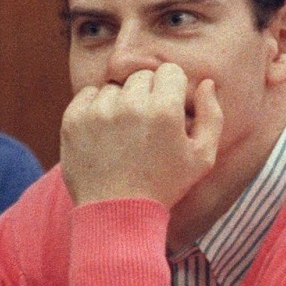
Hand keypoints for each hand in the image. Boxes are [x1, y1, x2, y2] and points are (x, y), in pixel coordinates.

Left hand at [60, 64, 222, 207]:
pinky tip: (104, 134)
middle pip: (141, 76)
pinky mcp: (73, 119)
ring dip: (120, 103)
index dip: (171, 91)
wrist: (117, 214)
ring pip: (114, 87)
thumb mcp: (202, 158)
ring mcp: (99, 111)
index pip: (170, 71)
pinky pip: (88, 95)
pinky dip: (95, 108)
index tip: (167, 112)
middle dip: (147, 95)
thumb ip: (212, 115)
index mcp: (164, 110)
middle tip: (145, 127)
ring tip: (123, 135)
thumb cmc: (164, 186)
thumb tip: (206, 83)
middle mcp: (130, 105)